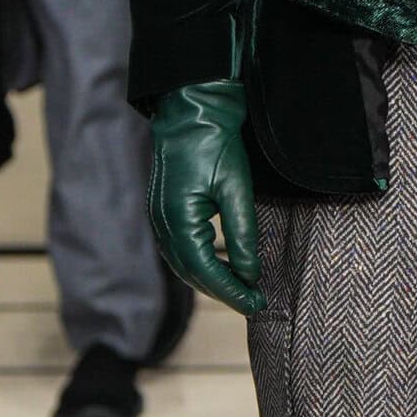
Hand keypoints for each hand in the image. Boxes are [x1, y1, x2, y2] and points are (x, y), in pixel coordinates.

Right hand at [147, 81, 265, 317]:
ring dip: (211, 281)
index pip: (206, 271)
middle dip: (224, 291)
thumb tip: (249, 274)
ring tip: (241, 291)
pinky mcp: (162, 211)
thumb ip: (242, 234)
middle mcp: (162, 224)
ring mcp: (158, 218)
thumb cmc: (215, 144)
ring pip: (183, 264)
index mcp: (179, 220)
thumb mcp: (237, 189)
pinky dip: (200, 265)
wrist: (190, 111)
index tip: (257, 304)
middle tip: (255, 304)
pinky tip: (219, 268)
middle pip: (192, 274)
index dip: (232, 292)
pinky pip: (178, 250)